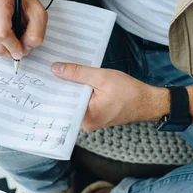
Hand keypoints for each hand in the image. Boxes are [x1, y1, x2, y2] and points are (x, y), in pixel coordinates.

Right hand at [0, 0, 47, 59]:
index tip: (22, 51)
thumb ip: (36, 32)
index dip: (13, 47)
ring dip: (5, 47)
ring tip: (13, 34)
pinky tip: (4, 33)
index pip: (1, 33)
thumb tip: (25, 49)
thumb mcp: (38, 13)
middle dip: (11, 51)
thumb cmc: (24, 2)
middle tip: (21, 45)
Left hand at [51, 62, 169, 131]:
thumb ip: (78, 73)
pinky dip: (81, 93)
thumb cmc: (129, 92)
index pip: (62, 101)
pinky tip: (78, 81)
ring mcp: (90, 121)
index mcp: (86, 117)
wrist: (147, 102)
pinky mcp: (95, 117)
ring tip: (63, 73)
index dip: (54, 87)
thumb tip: (56, 69)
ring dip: (72, 88)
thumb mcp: (102, 77)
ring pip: (75, 102)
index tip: (45, 75)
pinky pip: (82, 103)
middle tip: (51, 71)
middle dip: (62, 86)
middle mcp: (86, 123)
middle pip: (67, 102)